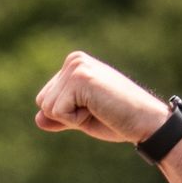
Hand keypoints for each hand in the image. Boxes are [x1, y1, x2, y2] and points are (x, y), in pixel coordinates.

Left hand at [33, 52, 171, 144]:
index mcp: (73, 64)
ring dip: (72, 118)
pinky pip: (58, 112)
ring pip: (47, 107)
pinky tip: (99, 110)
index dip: (66, 115)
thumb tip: (37, 119)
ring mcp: (76, 67)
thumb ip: (59, 116)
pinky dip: (76, 120)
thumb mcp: (80, 118)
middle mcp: (73, 60)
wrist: (144, 122)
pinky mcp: (80, 78)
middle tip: (96, 111)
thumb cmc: (117, 120)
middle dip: (66, 116)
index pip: (45, 99)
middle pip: (42, 102)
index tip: (93, 110)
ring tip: (98, 109)